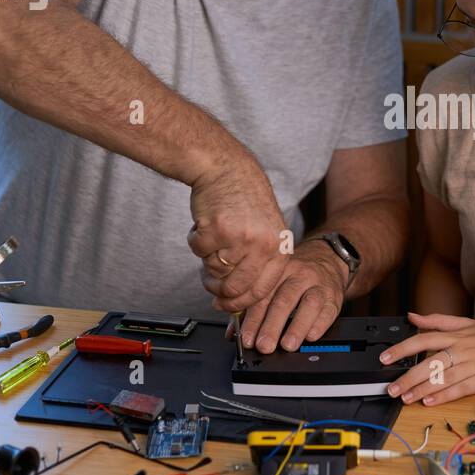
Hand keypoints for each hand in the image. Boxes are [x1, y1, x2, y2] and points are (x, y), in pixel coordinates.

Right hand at [187, 148, 287, 311]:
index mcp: (280, 247)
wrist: (226, 168)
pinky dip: (195, 241)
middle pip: (236, 287)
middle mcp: (264, 244)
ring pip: (214, 270)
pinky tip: (204, 225)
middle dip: (218, 290)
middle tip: (209, 282)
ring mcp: (240, 237)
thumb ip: (257, 263)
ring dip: (206, 259)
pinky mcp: (216, 229)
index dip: (240, 303)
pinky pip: (198, 251)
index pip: (262, 290)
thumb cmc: (244, 200)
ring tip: (212, 239)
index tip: (226, 306)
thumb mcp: (266, 231)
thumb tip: (236, 300)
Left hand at [217, 241, 347, 353]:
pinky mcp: (334, 295)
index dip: (252, 320)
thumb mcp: (272, 284)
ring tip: (288, 344)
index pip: (262, 296)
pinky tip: (310, 336)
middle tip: (264, 345)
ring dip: (297, 326)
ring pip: (308, 304)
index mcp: (277, 271)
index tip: (247, 339)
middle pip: (284, 300)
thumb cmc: (294, 276)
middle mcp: (298, 274)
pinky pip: (328, 309)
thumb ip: (251, 308)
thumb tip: (232, 333)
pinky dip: (319, 324)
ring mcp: (318, 284)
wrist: (327, 259)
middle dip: (272, 326)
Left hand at [378, 312, 474, 406]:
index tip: (384, 358)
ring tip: (405, 398)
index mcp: (457, 334)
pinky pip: (460, 388)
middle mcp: (463, 348)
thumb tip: (412, 316)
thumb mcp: (467, 323)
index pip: (423, 339)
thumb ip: (438, 320)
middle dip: (407, 376)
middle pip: (429, 362)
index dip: (402, 349)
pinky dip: (444, 396)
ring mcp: (474, 364)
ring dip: (422, 389)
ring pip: (442, 378)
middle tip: (390, 387)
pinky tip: (430, 402)